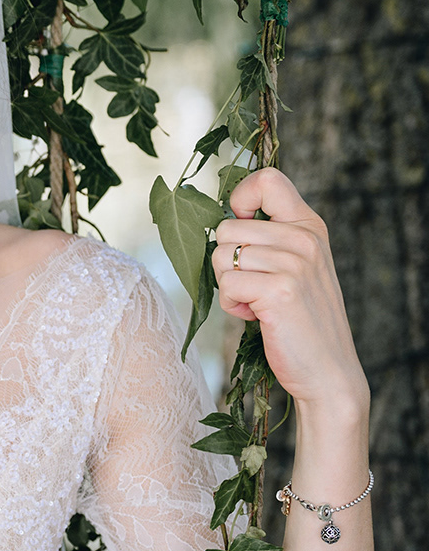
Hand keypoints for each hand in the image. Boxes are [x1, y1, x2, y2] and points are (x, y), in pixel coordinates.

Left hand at [213, 167, 367, 409]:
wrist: (328, 371)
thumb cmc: (301, 321)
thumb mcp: (296, 267)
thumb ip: (270, 239)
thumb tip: (223, 220)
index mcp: (309, 225)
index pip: (268, 180)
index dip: (240, 199)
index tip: (242, 228)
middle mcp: (304, 238)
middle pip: (228, 227)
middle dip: (226, 261)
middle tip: (253, 287)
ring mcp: (294, 263)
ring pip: (221, 256)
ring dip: (228, 286)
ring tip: (256, 303)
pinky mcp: (280, 291)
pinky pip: (226, 285)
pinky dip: (231, 306)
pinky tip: (255, 317)